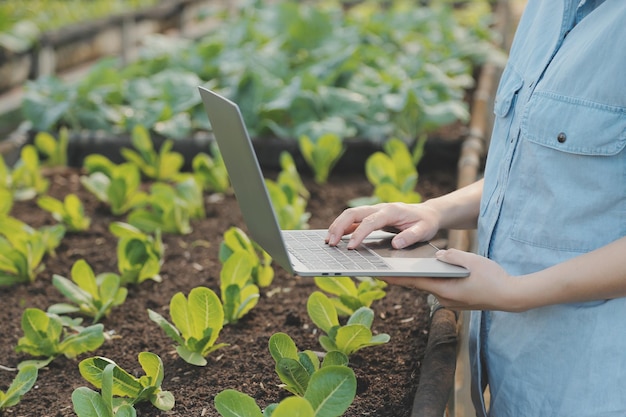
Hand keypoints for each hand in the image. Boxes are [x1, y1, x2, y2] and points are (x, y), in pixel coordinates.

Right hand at [325, 202, 440, 248]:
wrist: (428, 213)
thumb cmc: (426, 223)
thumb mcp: (424, 230)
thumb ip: (411, 237)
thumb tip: (396, 244)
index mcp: (391, 211)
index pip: (370, 221)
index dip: (359, 233)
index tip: (351, 247)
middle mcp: (379, 208)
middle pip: (353, 213)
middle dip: (339, 227)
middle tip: (330, 243)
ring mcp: (374, 211)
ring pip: (350, 214)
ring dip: (337, 226)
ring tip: (328, 241)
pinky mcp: (371, 216)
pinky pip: (353, 220)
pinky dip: (342, 227)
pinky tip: (335, 238)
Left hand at [381, 249, 523, 311]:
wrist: (512, 296)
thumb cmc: (493, 278)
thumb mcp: (471, 260)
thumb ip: (451, 256)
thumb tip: (438, 256)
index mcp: (444, 289)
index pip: (412, 282)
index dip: (393, 277)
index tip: (377, 273)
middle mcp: (443, 299)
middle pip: (418, 284)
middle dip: (402, 276)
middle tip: (383, 267)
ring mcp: (450, 302)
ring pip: (429, 286)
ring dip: (418, 277)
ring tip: (403, 266)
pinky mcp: (457, 301)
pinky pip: (439, 288)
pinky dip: (432, 280)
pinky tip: (430, 271)